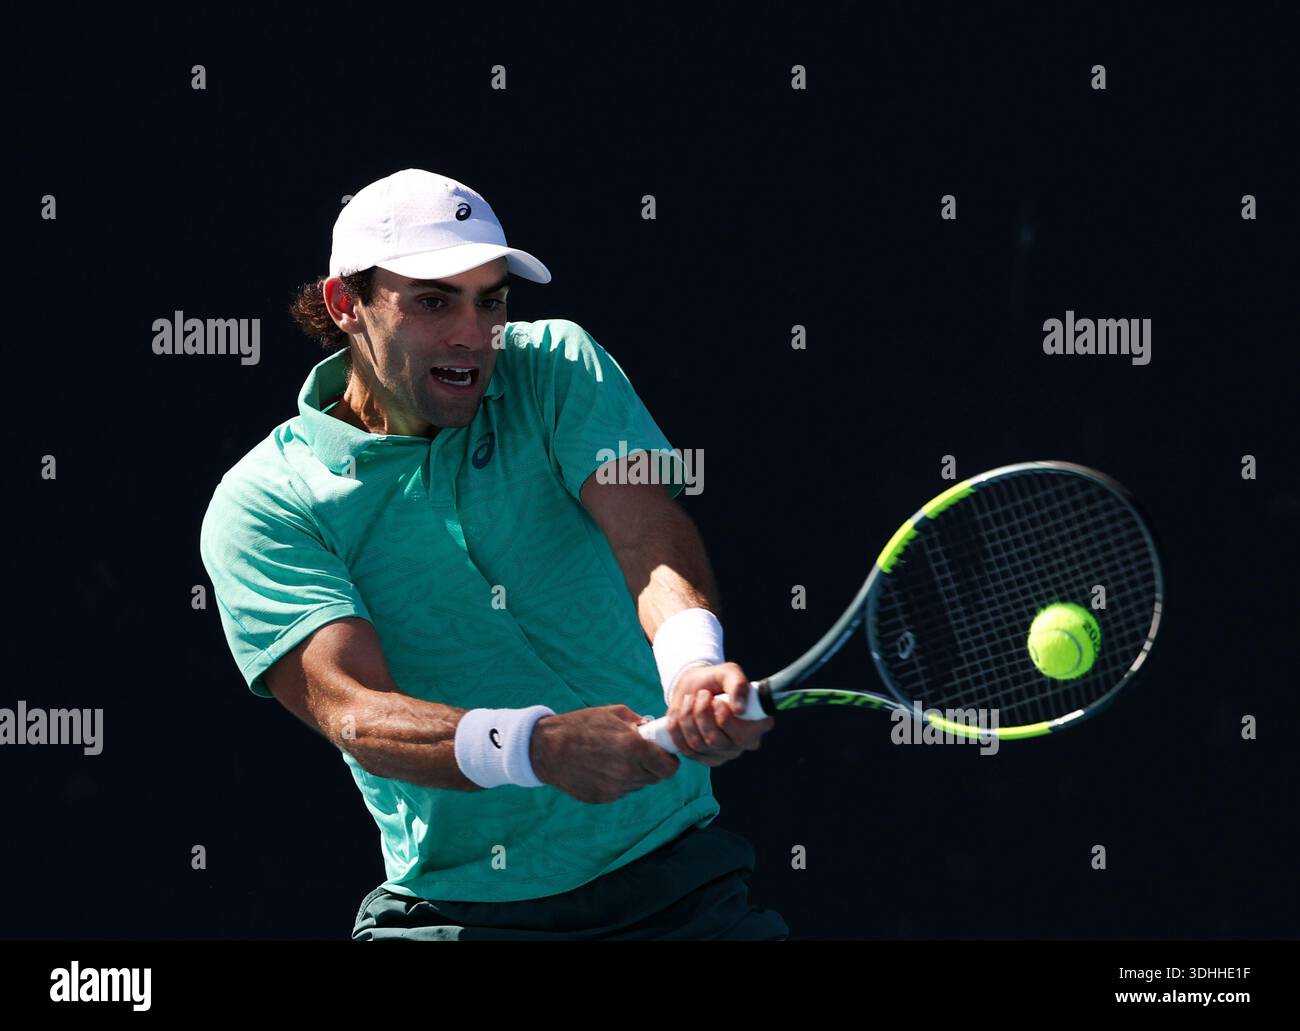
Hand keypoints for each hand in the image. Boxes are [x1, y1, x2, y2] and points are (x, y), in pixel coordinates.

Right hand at [529, 704, 680, 803]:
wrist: (547, 749)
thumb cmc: (580, 725)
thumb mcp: (614, 713)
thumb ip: (639, 723)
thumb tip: (654, 730)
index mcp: (633, 748)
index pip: (670, 768)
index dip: (669, 760)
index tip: (663, 754)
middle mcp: (627, 772)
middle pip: (656, 777)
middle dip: (652, 765)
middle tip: (639, 752)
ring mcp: (615, 788)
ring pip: (638, 784)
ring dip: (635, 773)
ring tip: (614, 757)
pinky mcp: (603, 798)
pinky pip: (621, 790)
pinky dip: (617, 780)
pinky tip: (602, 767)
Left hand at [666, 662, 774, 766]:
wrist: (694, 688)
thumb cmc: (716, 681)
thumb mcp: (729, 673)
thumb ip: (738, 684)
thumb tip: (740, 710)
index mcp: (757, 725)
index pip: (743, 737)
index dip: (726, 721)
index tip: (716, 701)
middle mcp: (742, 744)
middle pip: (716, 741)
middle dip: (702, 714)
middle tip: (702, 694)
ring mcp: (722, 754)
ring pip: (698, 744)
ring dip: (688, 717)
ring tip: (690, 699)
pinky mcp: (702, 757)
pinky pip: (684, 749)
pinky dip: (677, 728)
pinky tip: (680, 712)